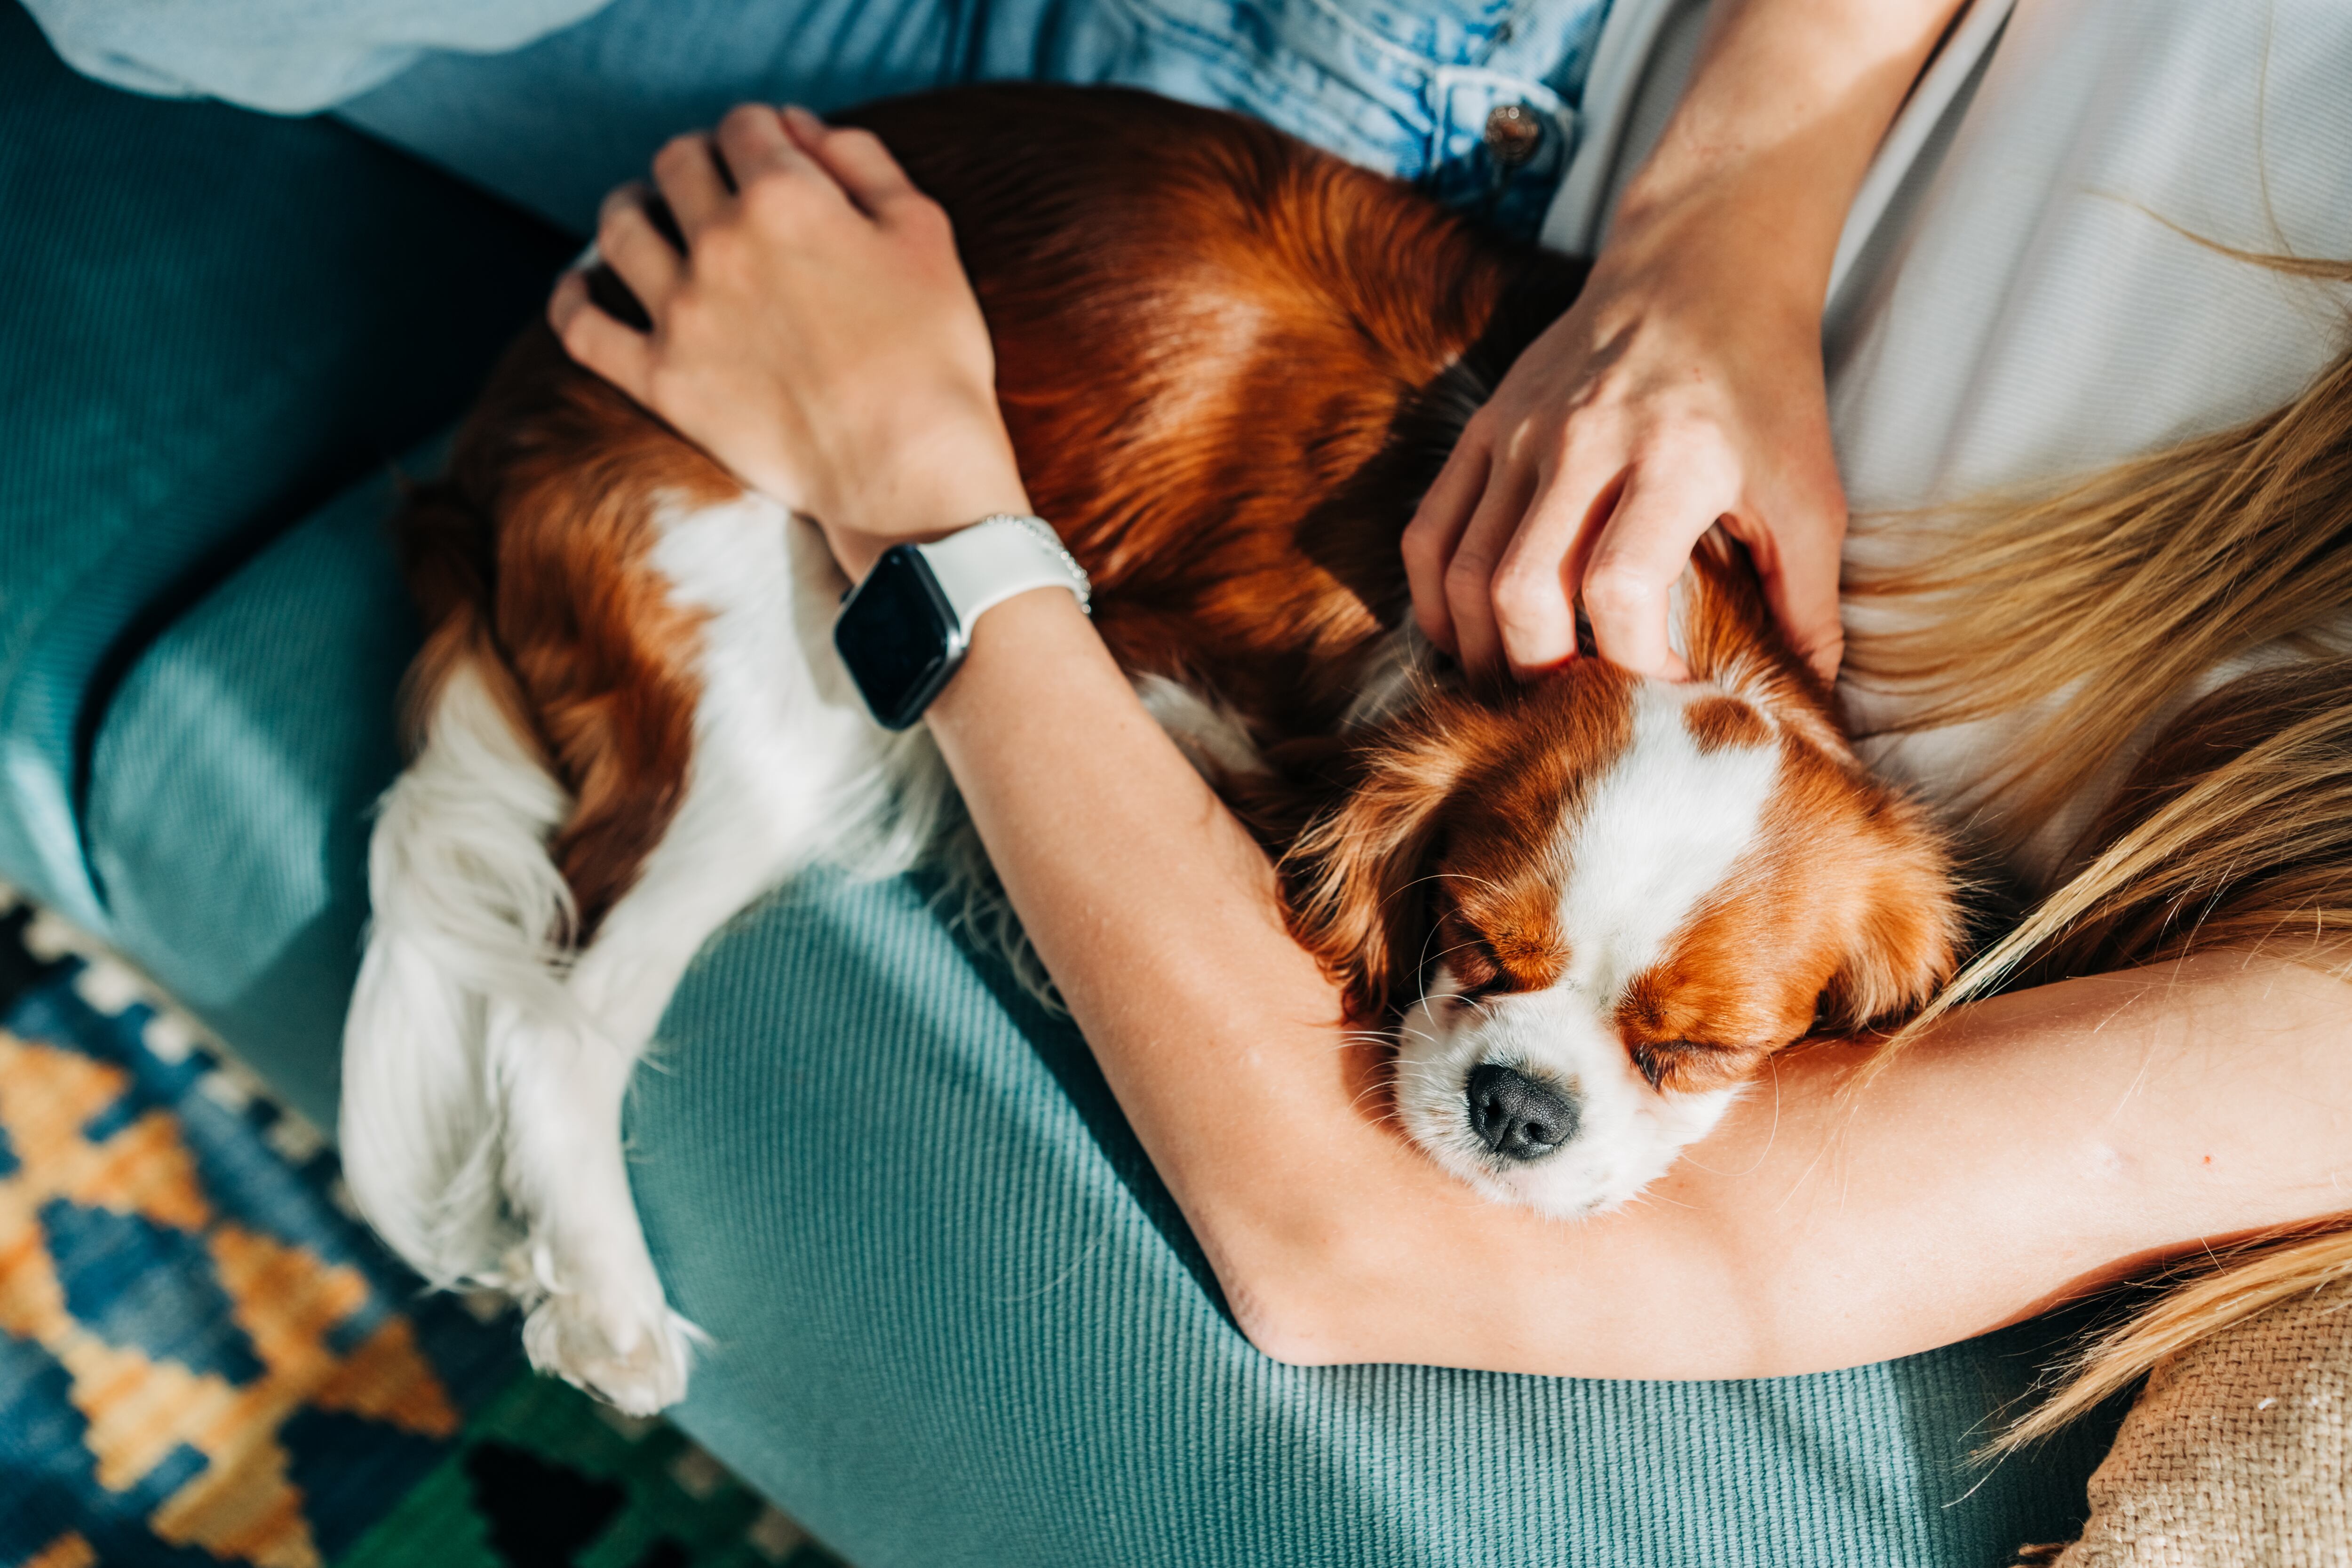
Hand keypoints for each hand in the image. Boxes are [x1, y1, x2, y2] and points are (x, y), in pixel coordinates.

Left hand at [549, 104, 1029, 579]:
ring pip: (619, 228)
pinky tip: (580, 286)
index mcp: (785, 196)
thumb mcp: (924, 231)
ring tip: (647, 213)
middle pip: (676, 164)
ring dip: (631, 206)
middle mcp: (719, 243)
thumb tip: (798, 127)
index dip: (762, 130)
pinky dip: (571, 299)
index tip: (774, 150)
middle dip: (698, 160)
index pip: (746, 126)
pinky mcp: (661, 381)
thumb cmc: (933, 352)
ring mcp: (682, 314)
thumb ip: (861, 159)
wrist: (909, 470)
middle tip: (717, 183)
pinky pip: (582, 329)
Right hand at [1401, 196, 1847, 683]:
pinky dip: (1435, 601)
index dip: (1638, 667)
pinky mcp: (1484, 426)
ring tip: (1523, 688)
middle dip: (1544, 676)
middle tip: (1581, 708)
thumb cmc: (1765, 387)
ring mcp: (1522, 432)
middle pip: (1523, 595)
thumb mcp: (1810, 487)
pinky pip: (1429, 532)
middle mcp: (1585, 442)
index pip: (1619, 592)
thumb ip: (1808, 599)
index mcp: (1675, 458)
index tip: (1671, 692)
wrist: (1699, 265)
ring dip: (1484, 652)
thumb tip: (1807, 703)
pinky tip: (1465, 637)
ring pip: (1466, 573)